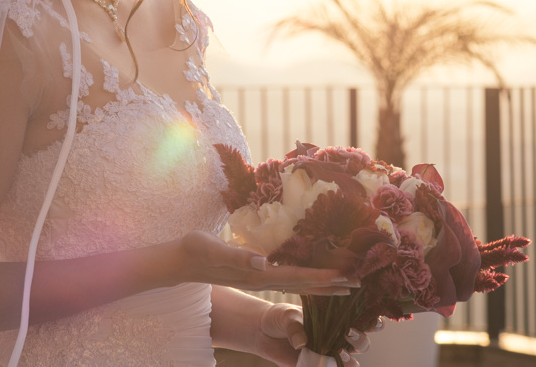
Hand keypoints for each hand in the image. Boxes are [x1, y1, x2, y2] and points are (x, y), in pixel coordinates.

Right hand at [176, 231, 358, 295]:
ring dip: (321, 286)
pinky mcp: (254, 276)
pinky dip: (305, 280)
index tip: (345, 278)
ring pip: (297, 286)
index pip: (296, 278)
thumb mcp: (212, 249)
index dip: (322, 278)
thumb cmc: (193, 250)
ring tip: (344, 286)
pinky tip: (314, 277)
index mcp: (256, 275)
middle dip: (330, 286)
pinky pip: (287, 280)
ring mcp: (258, 280)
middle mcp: (261, 281)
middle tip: (358, 285)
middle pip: (303, 286)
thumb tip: (263, 261)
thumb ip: (236, 256)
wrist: (178, 261)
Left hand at [256, 302, 376, 366]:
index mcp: (336, 319)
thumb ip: (295, 327)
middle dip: (361, 340)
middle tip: (348, 334)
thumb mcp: (286, 316)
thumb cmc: (279, 317)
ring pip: (351, 362)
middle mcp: (336, 337)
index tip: (371, 320)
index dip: (373, 321)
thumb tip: (301, 344)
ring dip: (351, 361)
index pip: (363, 319)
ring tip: (339, 353)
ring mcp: (328, 354)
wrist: (262, 332)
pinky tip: (330, 366)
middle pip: (363, 343)